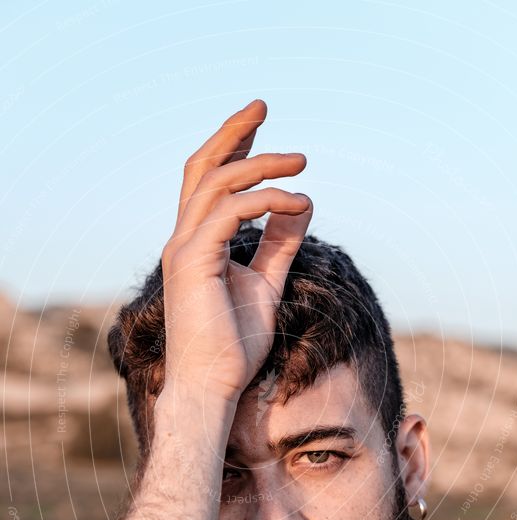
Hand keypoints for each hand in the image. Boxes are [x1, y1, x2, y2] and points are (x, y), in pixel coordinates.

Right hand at [157, 99, 312, 405]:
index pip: (209, 183)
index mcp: (197, 244)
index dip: (232, 149)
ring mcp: (184, 249)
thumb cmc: (233, 346)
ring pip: (217, 183)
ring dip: (261, 165)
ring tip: (301, 163)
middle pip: (202, 168)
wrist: (211, 387)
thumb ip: (279, 244)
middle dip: (232, 133)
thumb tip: (301, 203)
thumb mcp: (265, 284)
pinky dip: (266, 201)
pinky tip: (297, 203)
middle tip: (262, 105)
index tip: (260, 125)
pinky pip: (230, 213)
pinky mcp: (194, 263)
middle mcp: (184, 239)